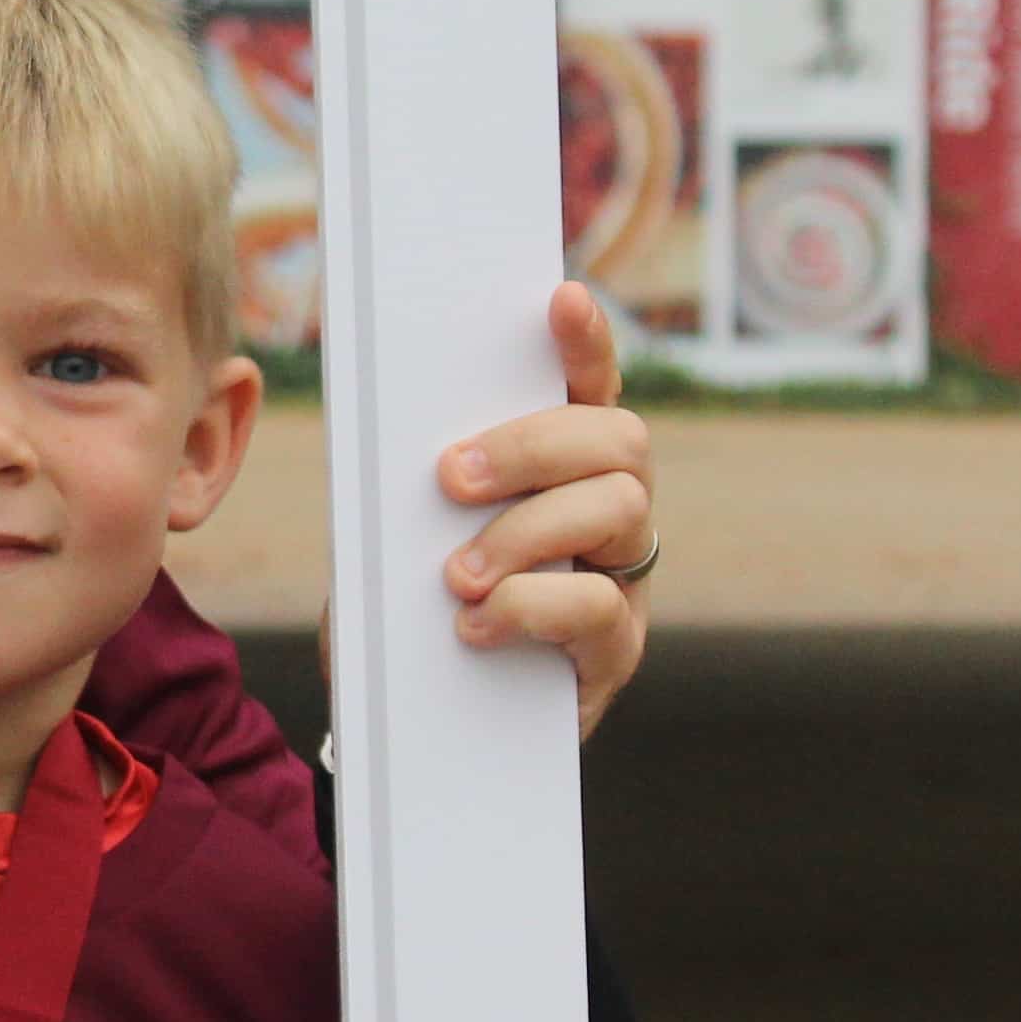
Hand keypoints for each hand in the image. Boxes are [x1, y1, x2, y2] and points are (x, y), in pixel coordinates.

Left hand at [431, 285, 657, 744]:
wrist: (406, 724)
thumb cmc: (405, 612)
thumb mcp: (397, 534)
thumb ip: (417, 481)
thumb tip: (404, 419)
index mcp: (559, 467)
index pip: (587, 385)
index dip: (585, 340)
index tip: (559, 297)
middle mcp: (610, 511)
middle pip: (617, 439)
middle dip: (532, 445)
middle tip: (450, 476)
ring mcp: (623, 580)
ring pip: (619, 509)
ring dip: (527, 530)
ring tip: (456, 574)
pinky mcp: (616, 652)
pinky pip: (598, 606)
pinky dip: (529, 607)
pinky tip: (473, 625)